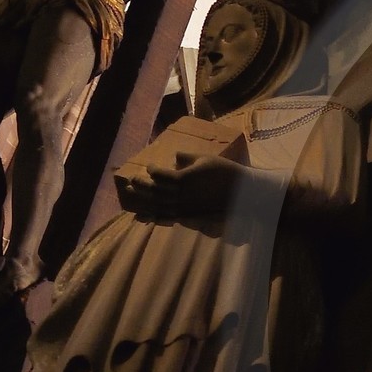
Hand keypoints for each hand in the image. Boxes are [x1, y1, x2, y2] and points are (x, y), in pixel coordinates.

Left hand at [119, 151, 246, 218]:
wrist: (239, 191)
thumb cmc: (223, 170)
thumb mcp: (204, 158)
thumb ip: (186, 157)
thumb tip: (174, 157)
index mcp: (185, 177)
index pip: (161, 175)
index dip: (152, 170)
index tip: (150, 167)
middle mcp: (182, 193)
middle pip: (155, 190)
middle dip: (141, 185)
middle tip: (132, 180)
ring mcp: (185, 205)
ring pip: (158, 203)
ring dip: (143, 198)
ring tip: (132, 193)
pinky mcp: (189, 213)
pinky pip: (167, 214)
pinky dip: (154, 212)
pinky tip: (146, 210)